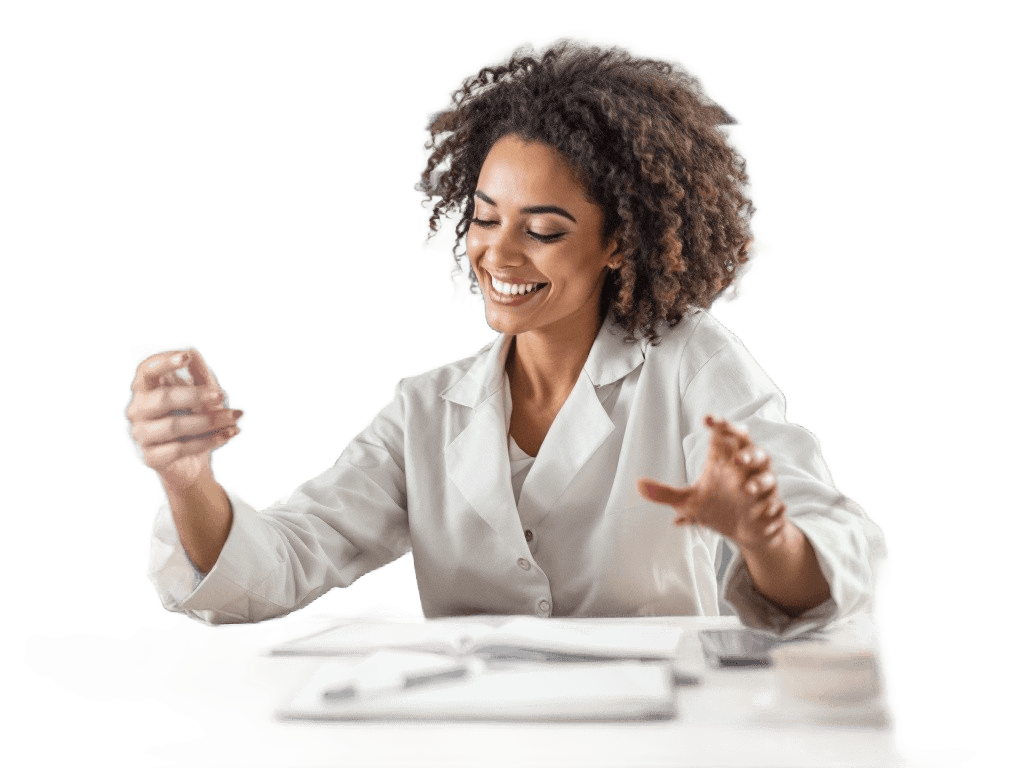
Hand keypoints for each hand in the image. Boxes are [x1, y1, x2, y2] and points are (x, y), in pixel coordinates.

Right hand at [124, 348, 241, 495]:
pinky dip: (210, 440)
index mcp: (147, 389)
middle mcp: (138, 410)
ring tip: (235, 416)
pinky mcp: (152, 457)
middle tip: (222, 395)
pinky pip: (182, 448)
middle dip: (196, 395)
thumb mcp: (203, 394)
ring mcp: (142, 434)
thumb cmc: (195, 419)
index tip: (186, 356)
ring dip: (210, 420)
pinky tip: (230, 433)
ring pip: (175, 425)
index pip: (147, 370)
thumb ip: (198, 374)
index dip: (164, 362)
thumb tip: (191, 351)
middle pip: (164, 398)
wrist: (192, 462)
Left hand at [637, 415, 787, 551]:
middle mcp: (745, 469)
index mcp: (724, 460)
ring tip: (745, 490)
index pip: (724, 435)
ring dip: (759, 480)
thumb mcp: (688, 502)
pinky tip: (764, 512)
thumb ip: (665, 494)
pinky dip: (772, 507)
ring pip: (767, 474)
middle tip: (735, 457)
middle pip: (751, 449)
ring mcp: (761, 487)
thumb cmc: (717, 507)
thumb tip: (637, 485)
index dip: (719, 425)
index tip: (707, 420)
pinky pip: (776, 504)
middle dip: (746, 449)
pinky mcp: (771, 506)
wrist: (743, 531)